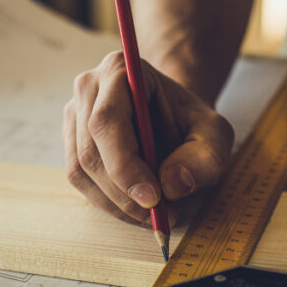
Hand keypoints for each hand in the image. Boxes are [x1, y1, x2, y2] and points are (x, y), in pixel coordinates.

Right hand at [63, 51, 233, 224]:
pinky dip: (108, 202)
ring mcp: (74, 115)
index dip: (124, 165)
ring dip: (115, 203)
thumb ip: (205, 158)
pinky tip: (135, 207)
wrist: (171, 115)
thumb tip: (172, 185)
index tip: (153, 198)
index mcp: (119, 70)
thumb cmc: (190, 121)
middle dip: (123, 193)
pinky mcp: (71, 140)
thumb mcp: (215, 134)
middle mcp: (88, 88)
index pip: (107, 122)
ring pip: (80, 170)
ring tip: (153, 214)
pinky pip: (80, 180)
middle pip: (90, 151)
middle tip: (158, 215)